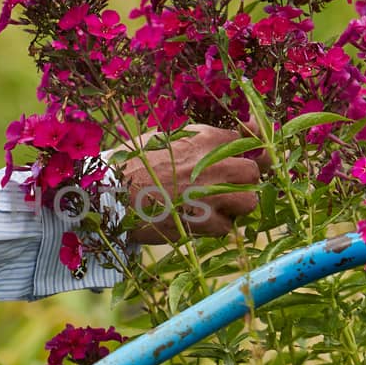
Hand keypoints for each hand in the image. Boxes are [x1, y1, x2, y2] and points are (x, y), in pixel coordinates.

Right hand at [121, 125, 269, 241]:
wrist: (111, 193)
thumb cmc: (132, 163)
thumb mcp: (166, 137)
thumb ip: (198, 138)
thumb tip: (224, 137)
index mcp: (206, 138)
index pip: (245, 139)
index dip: (244, 150)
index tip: (242, 157)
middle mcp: (216, 164)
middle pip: (254, 171)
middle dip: (244, 179)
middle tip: (229, 185)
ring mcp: (213, 195)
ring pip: (249, 201)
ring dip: (236, 205)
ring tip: (218, 205)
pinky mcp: (205, 223)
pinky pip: (227, 227)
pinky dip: (217, 226)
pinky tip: (198, 221)